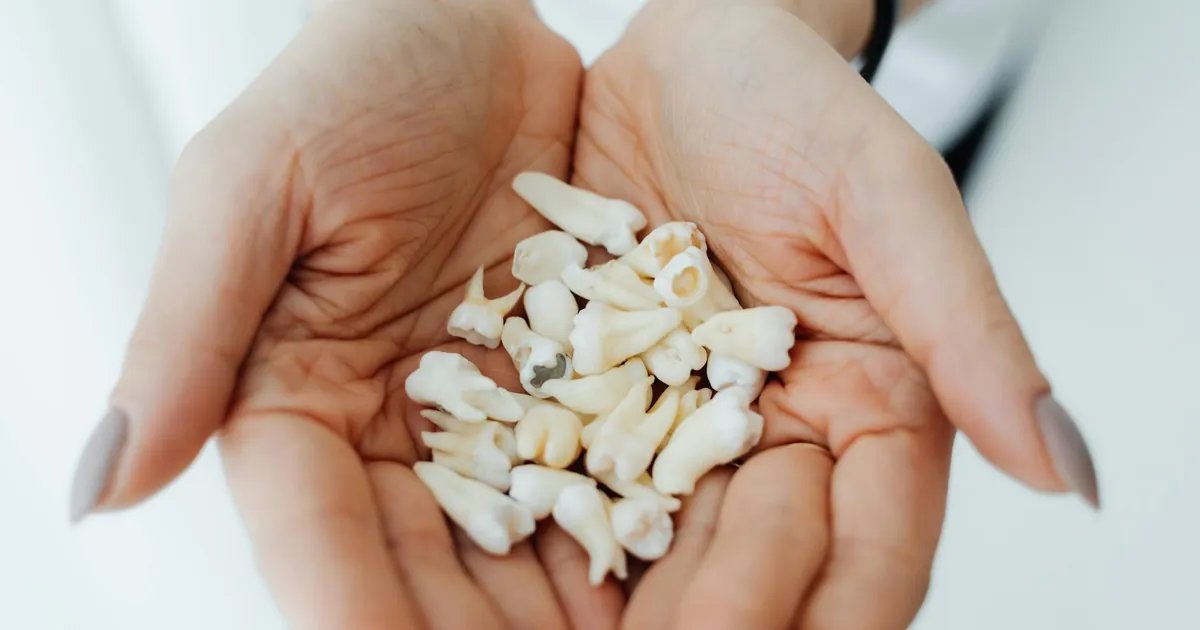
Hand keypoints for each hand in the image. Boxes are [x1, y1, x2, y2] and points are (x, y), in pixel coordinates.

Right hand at [68, 1, 624, 627]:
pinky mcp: (577, 381)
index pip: (314, 535)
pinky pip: (606, 470)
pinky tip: (675, 570)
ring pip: (522, 541)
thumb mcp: (251, 188)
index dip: (351, 610)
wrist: (472, 24)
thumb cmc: (347, 81)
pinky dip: (635, 528)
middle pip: (426, 564)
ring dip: (562, 608)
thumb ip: (185, 335)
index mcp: (292, 399)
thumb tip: (97, 490)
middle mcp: (393, 427)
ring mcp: (492, 413)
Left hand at [574, 0, 1098, 627]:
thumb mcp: (885, 195)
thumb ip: (966, 326)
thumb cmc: (792, 102)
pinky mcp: (598, 398)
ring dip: (640, 603)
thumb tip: (1062, 467)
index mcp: (870, 402)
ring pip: (672, 544)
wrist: (680, 57)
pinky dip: (562, 531)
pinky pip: (581, 481)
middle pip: (765, 561)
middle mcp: (776, 430)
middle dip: (723, 618)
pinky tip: (524, 559)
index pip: (872, 541)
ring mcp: (681, 423)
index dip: (836, 606)